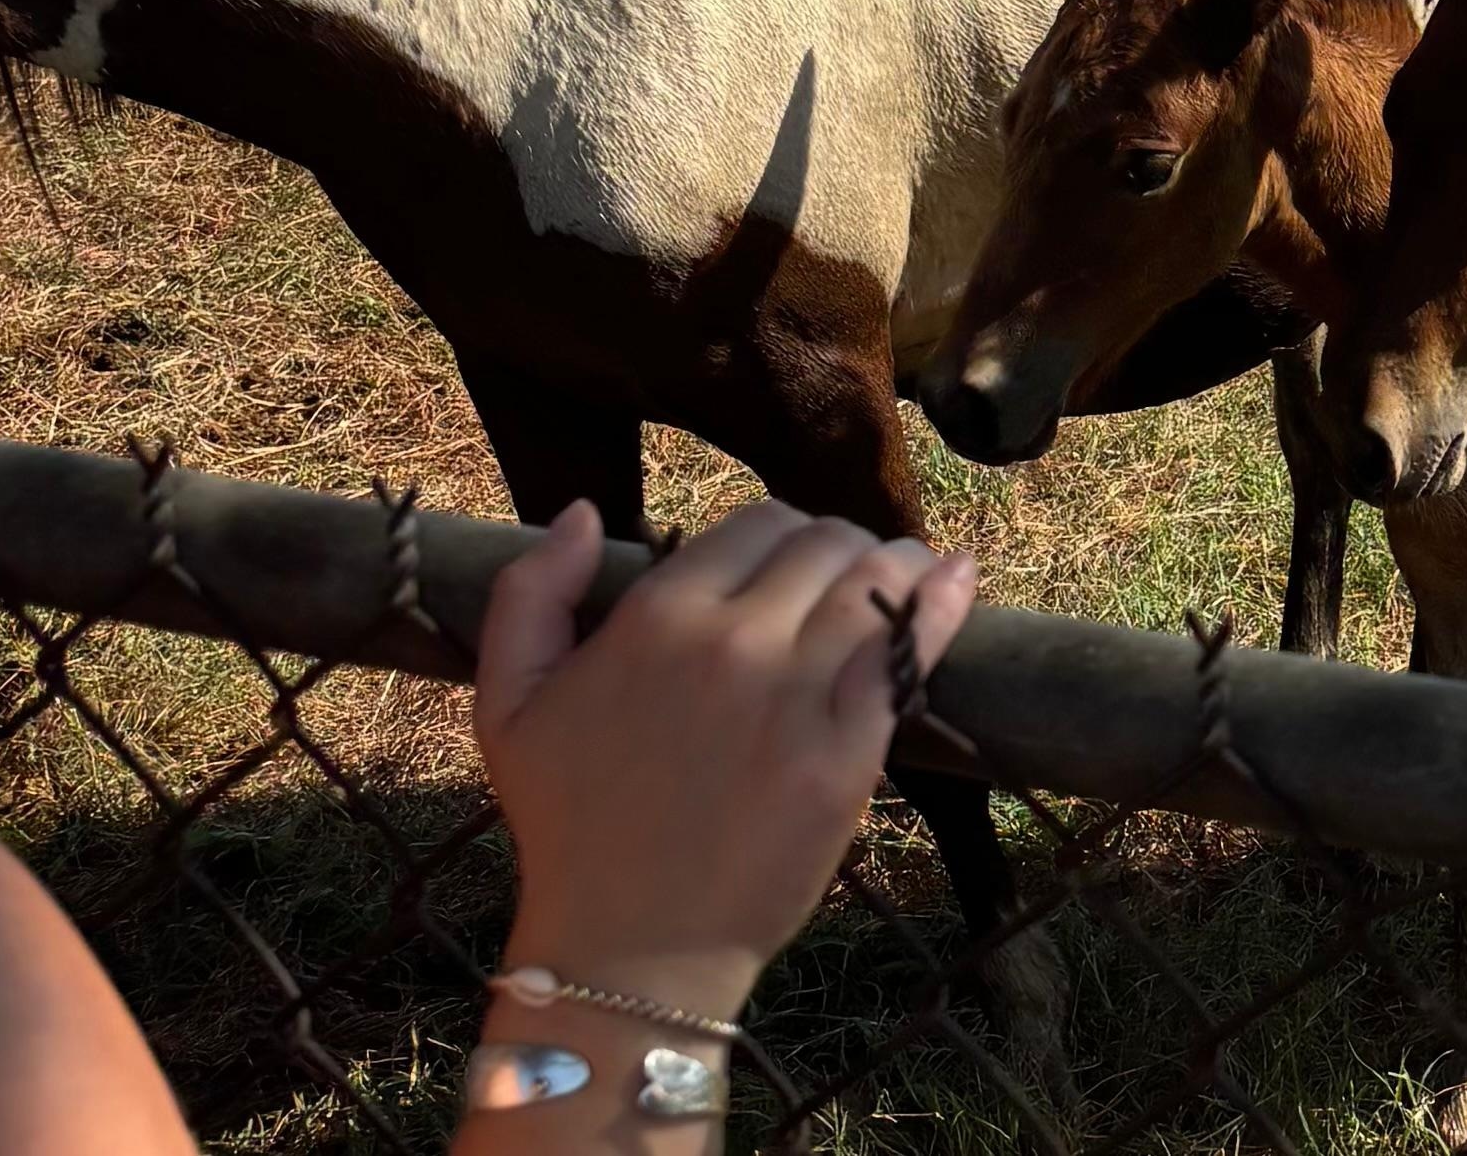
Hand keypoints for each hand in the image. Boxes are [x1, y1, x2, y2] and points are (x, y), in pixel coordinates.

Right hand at [472, 497, 974, 1020]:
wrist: (625, 952)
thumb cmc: (569, 829)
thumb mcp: (508, 704)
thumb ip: (530, 594)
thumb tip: (580, 514)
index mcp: (656, 617)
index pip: (758, 524)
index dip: (782, 539)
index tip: (791, 572)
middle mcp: (730, 642)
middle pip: (824, 542)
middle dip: (842, 551)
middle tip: (848, 586)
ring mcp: (793, 696)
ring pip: (876, 579)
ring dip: (900, 567)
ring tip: (911, 579)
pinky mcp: (847, 754)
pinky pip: (909, 651)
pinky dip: (944, 604)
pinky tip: (958, 581)